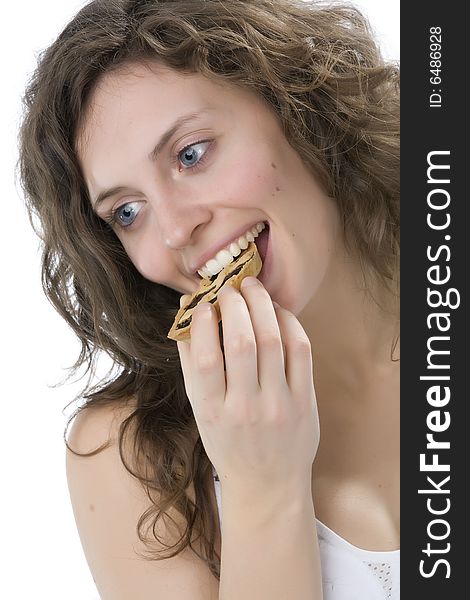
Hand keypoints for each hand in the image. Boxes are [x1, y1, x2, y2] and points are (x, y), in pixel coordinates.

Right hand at [177, 277, 319, 496]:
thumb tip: (185, 312)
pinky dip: (289, 322)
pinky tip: (278, 311)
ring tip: (252, 288)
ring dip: (261, 304)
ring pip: (272, 340)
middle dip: (234, 303)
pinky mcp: (305, 401)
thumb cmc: (228, 443)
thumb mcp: (201, 410)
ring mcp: (279, 405)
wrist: (268, 483)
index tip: (203, 303)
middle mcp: (246, 408)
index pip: (205, 357)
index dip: (202, 321)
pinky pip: (300, 350)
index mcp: (213, 411)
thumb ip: (191, 363)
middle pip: (241, 341)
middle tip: (230, 288)